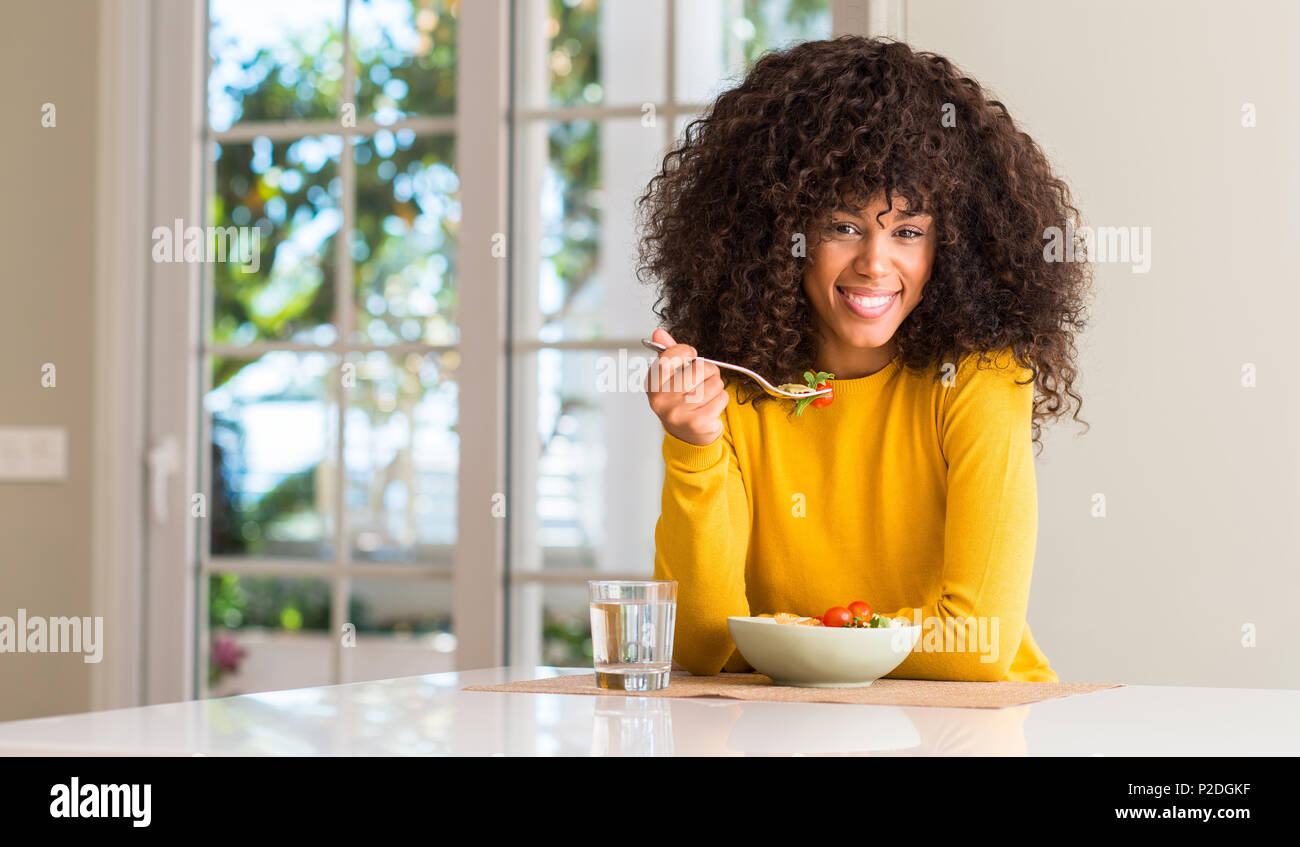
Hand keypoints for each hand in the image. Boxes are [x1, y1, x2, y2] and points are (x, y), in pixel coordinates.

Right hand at [645, 328, 727, 446]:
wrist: (687, 436)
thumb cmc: (681, 401)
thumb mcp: (672, 377)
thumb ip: (668, 354)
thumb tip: (658, 332)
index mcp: (652, 385)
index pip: (669, 356)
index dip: (686, 352)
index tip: (691, 356)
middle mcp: (661, 400)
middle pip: (699, 368)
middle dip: (709, 371)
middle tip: (703, 381)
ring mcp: (678, 413)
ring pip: (714, 383)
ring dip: (716, 387)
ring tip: (707, 396)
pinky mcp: (697, 423)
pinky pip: (721, 398)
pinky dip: (721, 400)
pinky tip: (711, 408)